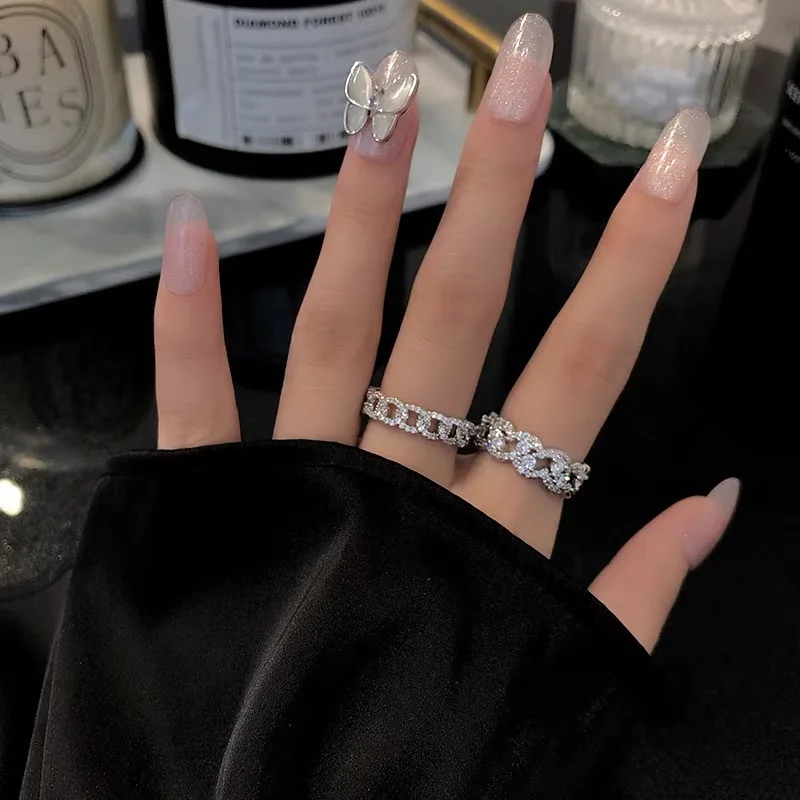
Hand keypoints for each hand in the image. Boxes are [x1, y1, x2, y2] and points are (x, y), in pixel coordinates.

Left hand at [153, 15, 738, 652]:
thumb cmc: (432, 753)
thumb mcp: (557, 676)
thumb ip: (642, 592)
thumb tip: (720, 502)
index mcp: (495, 534)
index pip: (583, 372)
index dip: (633, 263)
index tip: (668, 162)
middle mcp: (399, 489)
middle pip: (458, 317)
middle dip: (495, 191)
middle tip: (515, 76)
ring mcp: (301, 488)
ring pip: (336, 334)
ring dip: (359, 218)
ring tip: (385, 109)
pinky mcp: (214, 505)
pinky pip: (196, 406)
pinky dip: (186, 322)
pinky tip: (190, 230)